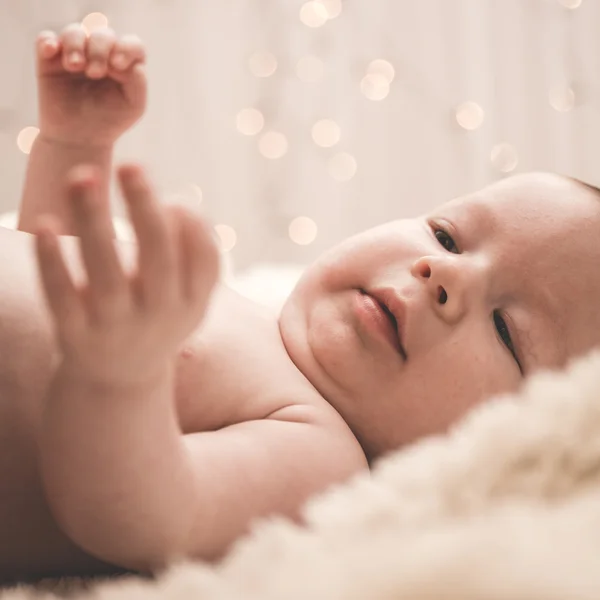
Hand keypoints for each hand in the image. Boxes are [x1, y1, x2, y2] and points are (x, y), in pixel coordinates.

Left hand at [34, 164, 219, 385]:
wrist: (121, 380)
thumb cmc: (155, 317)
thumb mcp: (185, 296)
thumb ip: (190, 252)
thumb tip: (175, 202)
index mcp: (192, 303)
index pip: (205, 261)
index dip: (193, 226)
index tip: (174, 200)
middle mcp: (160, 317)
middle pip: (157, 259)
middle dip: (145, 211)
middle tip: (132, 166)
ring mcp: (117, 329)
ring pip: (106, 274)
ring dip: (94, 224)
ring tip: (83, 177)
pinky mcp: (75, 337)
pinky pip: (62, 298)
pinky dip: (53, 263)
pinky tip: (45, 226)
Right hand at [36, 24, 146, 146]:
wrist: (79, 139)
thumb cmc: (110, 121)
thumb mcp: (133, 106)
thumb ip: (138, 84)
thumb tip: (134, 65)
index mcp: (124, 63)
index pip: (131, 44)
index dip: (126, 48)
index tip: (118, 65)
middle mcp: (101, 54)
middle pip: (103, 35)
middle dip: (99, 50)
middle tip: (95, 73)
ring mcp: (75, 54)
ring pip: (75, 32)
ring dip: (75, 44)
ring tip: (75, 66)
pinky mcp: (50, 60)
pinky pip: (45, 39)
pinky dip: (48, 41)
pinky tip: (52, 51)